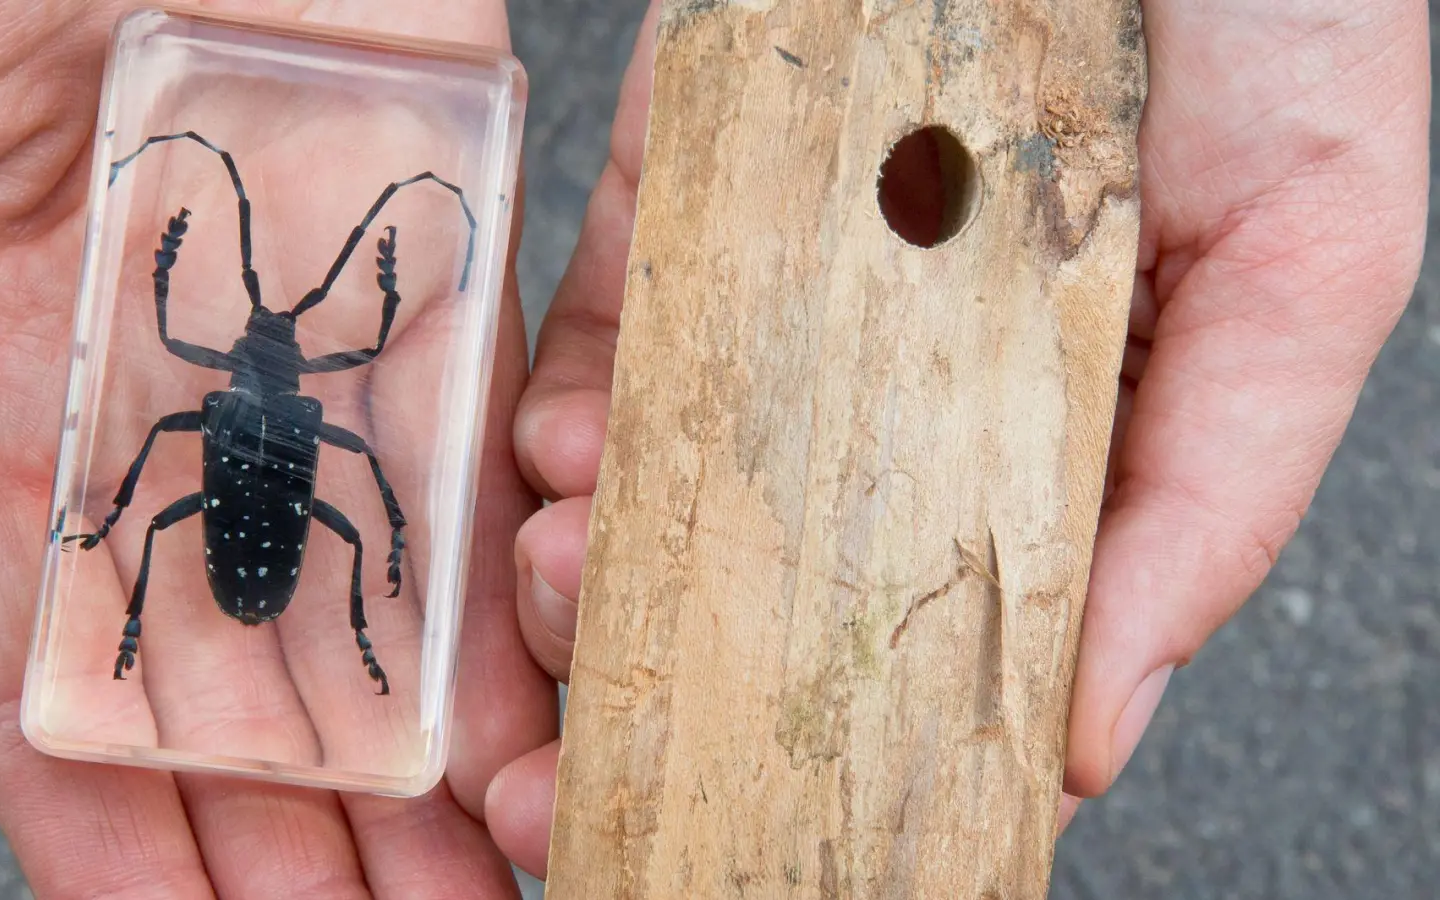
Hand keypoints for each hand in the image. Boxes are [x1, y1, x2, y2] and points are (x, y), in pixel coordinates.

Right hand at [0, 2, 555, 895]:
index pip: (67, 695)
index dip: (126, 837)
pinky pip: (473, 461)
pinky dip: (500, 588)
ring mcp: (304, 365)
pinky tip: (534, 710)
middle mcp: (166, 428)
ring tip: (484, 884)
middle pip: (246, 684)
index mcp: (2, 430)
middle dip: (304, 840)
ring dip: (424, 756)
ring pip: (374, 604)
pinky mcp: (425, 285)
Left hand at [485, 0, 1429, 872]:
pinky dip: (575, 409)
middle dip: (661, 679)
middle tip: (580, 763)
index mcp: (1053, 435)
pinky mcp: (697, 186)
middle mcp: (905, 381)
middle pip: (766, 570)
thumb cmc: (1274, 10)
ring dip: (594, 558)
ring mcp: (789, 285)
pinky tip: (564, 463)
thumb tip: (1084, 739)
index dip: (833, 745)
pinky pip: (612, 320)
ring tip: (572, 592)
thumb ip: (1213, 499)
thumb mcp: (1310, 260)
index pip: (931, 624)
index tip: (725, 833)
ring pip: (667, 470)